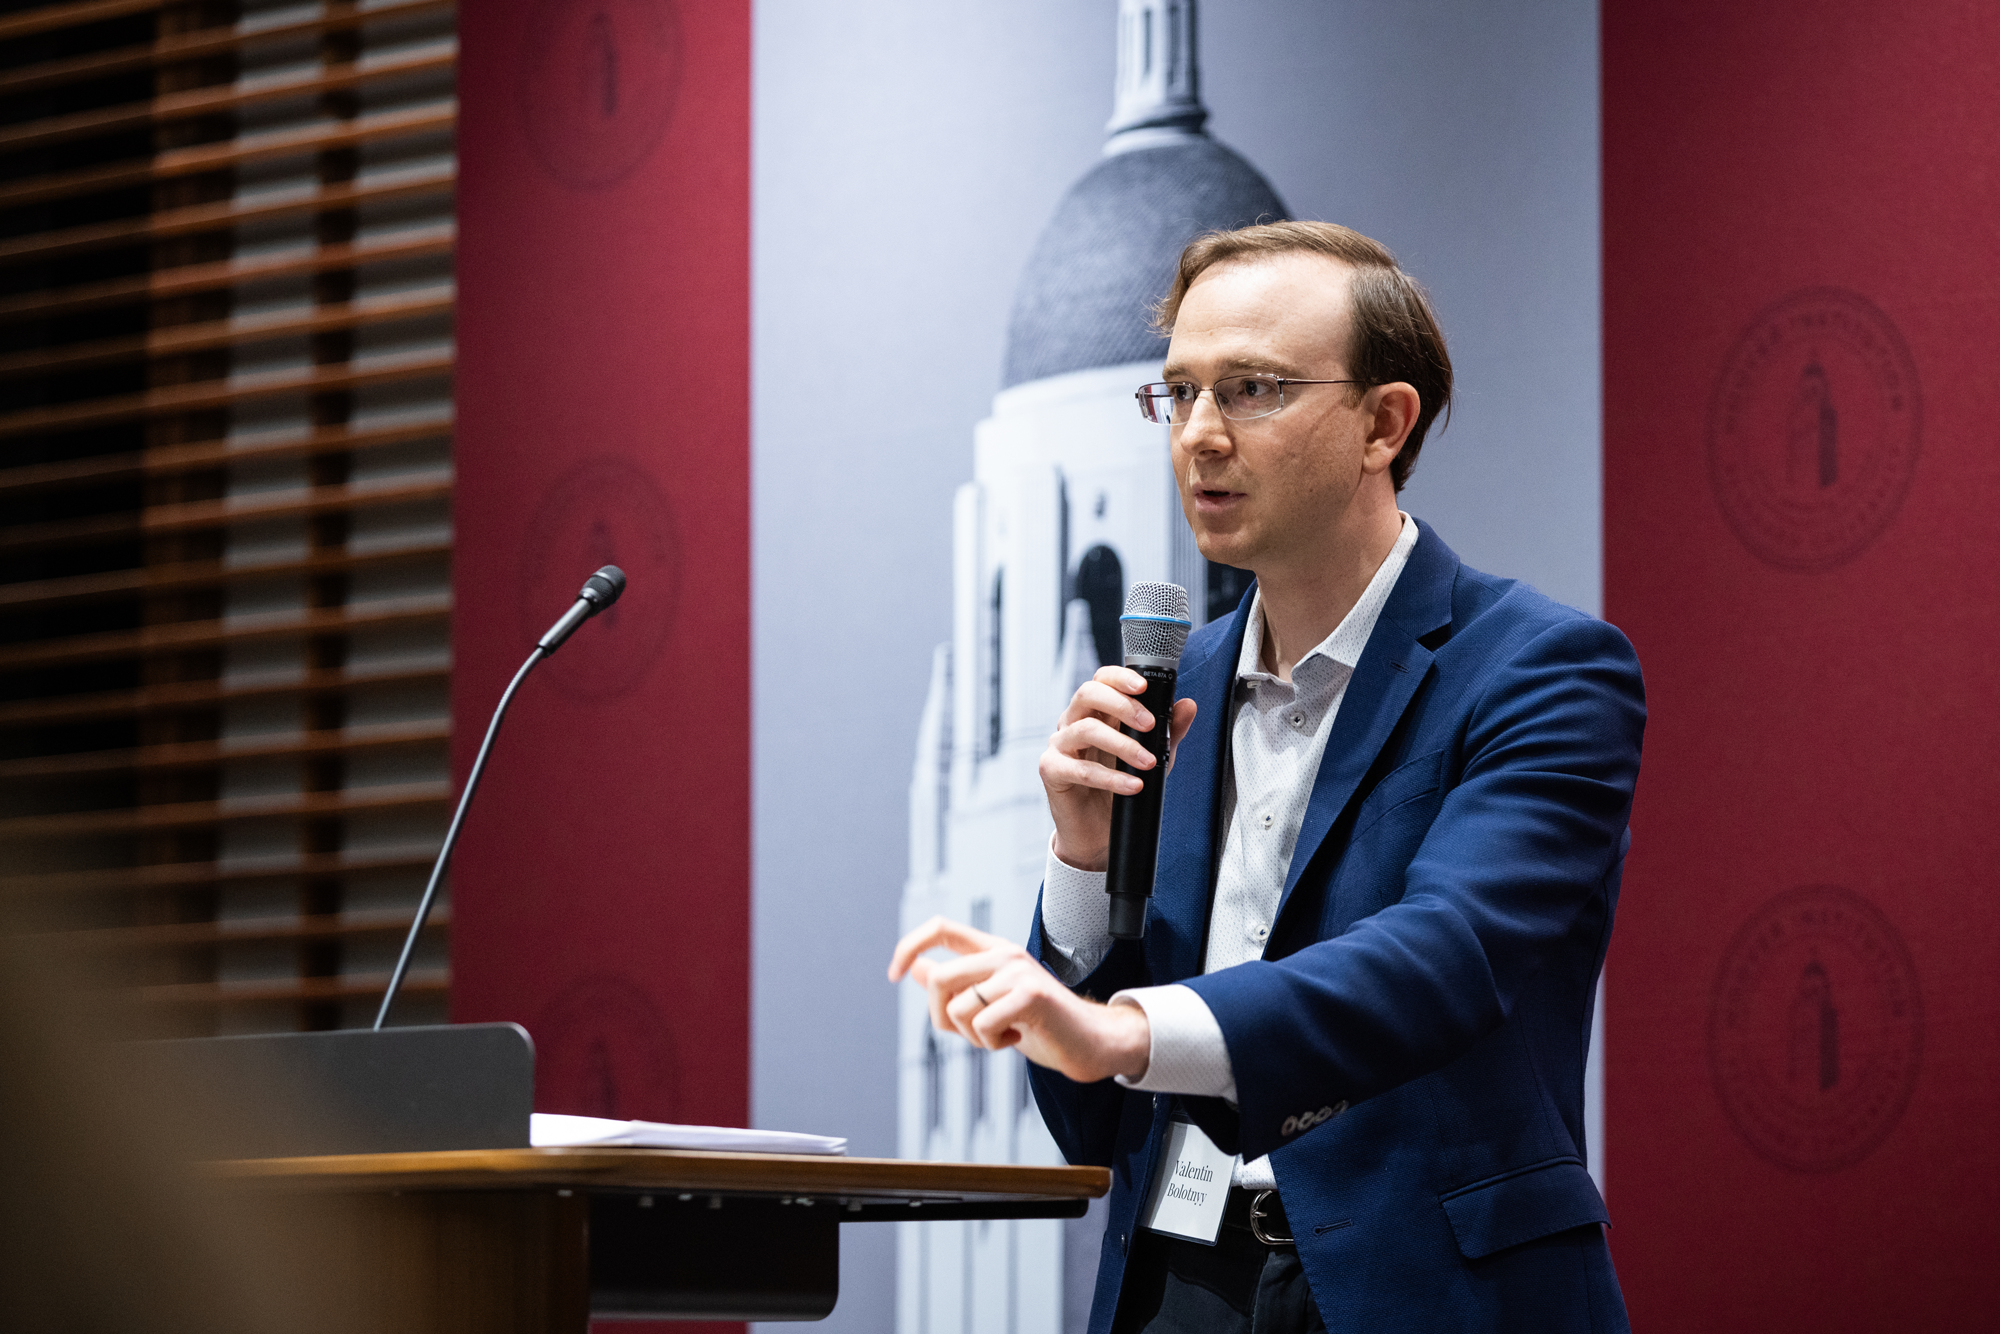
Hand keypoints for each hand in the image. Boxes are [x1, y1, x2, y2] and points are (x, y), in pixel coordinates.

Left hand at [887, 917, 1150, 1084]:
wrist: (1090, 1043)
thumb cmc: (1041, 1024)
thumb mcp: (991, 1002)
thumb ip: (956, 984)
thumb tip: (915, 968)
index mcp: (992, 951)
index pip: (940, 928)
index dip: (909, 946)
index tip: (893, 974)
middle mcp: (1004, 954)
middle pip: (940, 979)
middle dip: (942, 1018)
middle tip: (971, 1032)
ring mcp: (1018, 972)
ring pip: (959, 1007)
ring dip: (972, 1036)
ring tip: (1001, 1035)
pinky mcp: (1031, 994)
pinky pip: (983, 1023)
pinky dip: (991, 1043)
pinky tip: (1016, 1038)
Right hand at [1038, 667, 1197, 871]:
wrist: (1099, 832)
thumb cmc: (1121, 788)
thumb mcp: (1154, 757)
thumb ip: (1169, 731)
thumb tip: (1188, 705)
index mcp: (1096, 712)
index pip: (1102, 680)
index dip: (1120, 678)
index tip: (1144, 687)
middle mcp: (1073, 722)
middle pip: (1088, 694)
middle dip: (1122, 705)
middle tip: (1149, 725)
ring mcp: (1060, 745)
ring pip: (1085, 729)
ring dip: (1123, 745)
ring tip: (1148, 762)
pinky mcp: (1051, 770)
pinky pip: (1080, 769)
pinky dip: (1111, 778)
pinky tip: (1133, 786)